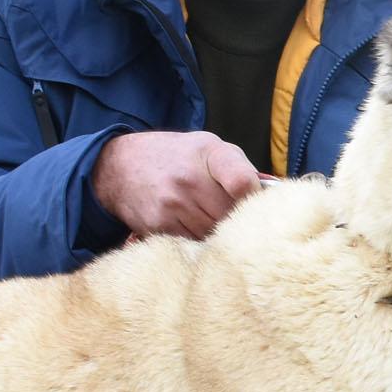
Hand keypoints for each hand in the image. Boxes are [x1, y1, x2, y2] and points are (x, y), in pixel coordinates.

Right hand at [92, 130, 260, 240]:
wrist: (120, 166)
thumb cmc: (175, 157)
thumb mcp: (208, 147)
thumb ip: (239, 168)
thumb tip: (270, 198)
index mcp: (208, 153)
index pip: (243, 183)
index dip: (255, 199)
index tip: (256, 203)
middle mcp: (189, 179)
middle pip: (232, 217)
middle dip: (240, 222)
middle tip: (238, 220)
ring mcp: (172, 205)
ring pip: (215, 235)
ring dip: (221, 235)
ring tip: (216, 223)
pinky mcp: (159, 226)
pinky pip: (193, 244)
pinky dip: (200, 242)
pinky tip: (197, 230)